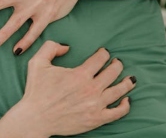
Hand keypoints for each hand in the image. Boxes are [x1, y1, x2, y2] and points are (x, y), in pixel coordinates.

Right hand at [0, 41, 134, 137]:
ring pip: (120, 90)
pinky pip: (118, 112)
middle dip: (116, 64)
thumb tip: (66, 47)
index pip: (100, 58)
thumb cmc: (36, 91)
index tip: (104, 53)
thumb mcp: (37, 63)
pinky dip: (125, 105)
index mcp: (79, 74)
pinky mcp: (97, 119)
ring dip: (127, 82)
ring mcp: (96, 105)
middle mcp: (91, 88)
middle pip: (113, 72)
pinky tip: (126, 99)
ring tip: (129, 78)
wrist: (36, 118)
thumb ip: (50, 48)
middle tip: (116, 63)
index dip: (104, 53)